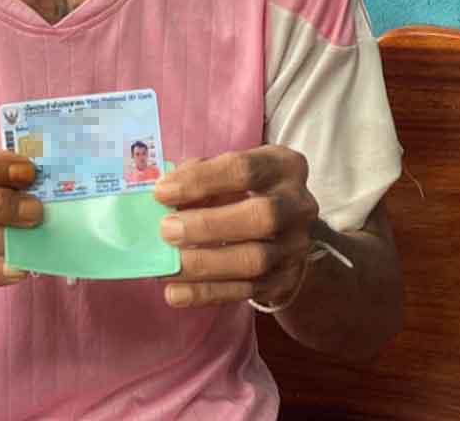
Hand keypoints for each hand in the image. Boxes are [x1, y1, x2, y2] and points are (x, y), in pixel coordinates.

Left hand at [153, 145, 318, 308]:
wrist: (283, 229)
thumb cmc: (243, 190)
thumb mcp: (227, 171)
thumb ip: (197, 176)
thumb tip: (165, 194)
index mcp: (283, 166)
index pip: (243, 169)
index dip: (200, 181)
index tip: (162, 193)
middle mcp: (298, 206)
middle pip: (261, 216)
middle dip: (208, 226)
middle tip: (167, 230)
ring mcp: (296, 246)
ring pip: (254, 260)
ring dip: (204, 264)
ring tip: (167, 266)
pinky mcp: (285, 280)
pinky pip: (246, 291)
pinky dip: (207, 293)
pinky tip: (176, 293)